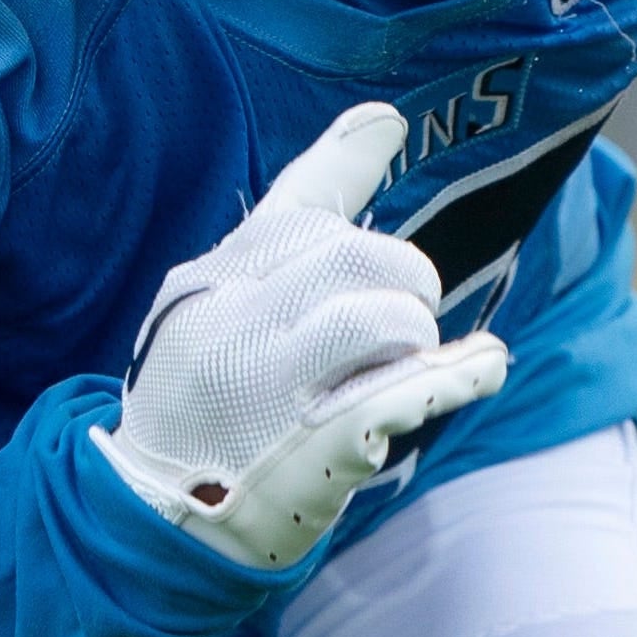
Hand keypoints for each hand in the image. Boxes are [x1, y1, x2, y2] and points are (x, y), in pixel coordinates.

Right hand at [93, 104, 509, 568]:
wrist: (153, 515)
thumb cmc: (203, 396)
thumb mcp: (213, 303)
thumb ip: (290, 224)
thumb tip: (383, 121)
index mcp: (214, 286)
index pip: (291, 211)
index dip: (347, 161)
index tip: (389, 127)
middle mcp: (238, 326)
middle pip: (353, 258)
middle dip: (404, 279)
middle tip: (404, 313)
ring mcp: (272, 391)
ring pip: (379, 318)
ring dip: (414, 333)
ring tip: (405, 358)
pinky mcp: (313, 451)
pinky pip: (400, 396)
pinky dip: (456, 377)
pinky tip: (483, 368)